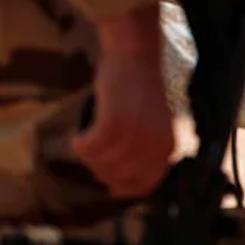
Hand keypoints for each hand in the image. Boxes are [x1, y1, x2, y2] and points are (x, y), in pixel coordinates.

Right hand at [72, 4, 174, 198]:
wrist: (135, 57)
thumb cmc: (139, 91)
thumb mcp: (152, 125)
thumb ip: (143, 150)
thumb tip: (121, 181)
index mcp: (168, 147)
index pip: (146, 183)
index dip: (124, 187)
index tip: (110, 184)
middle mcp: (154, 145)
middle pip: (120, 177)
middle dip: (101, 172)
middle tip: (91, 157)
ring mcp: (135, 134)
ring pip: (102, 164)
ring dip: (88, 158)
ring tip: (83, 143)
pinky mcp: (114, 122)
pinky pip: (89, 148)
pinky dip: (79, 146)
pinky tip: (76, 137)